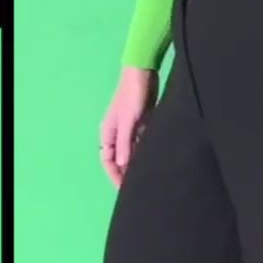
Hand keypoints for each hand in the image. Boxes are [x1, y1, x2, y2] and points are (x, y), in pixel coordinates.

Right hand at [99, 68, 157, 185]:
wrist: (144, 72)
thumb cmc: (133, 96)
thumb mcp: (129, 121)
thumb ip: (126, 144)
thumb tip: (123, 165)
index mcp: (108, 133)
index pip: (108, 161)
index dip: (115, 176)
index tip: (125, 190)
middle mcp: (117, 133)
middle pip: (119, 159)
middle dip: (125, 173)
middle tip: (138, 187)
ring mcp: (129, 129)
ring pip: (131, 152)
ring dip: (136, 164)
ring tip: (148, 178)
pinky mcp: (142, 124)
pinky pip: (141, 144)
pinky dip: (144, 153)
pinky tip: (154, 161)